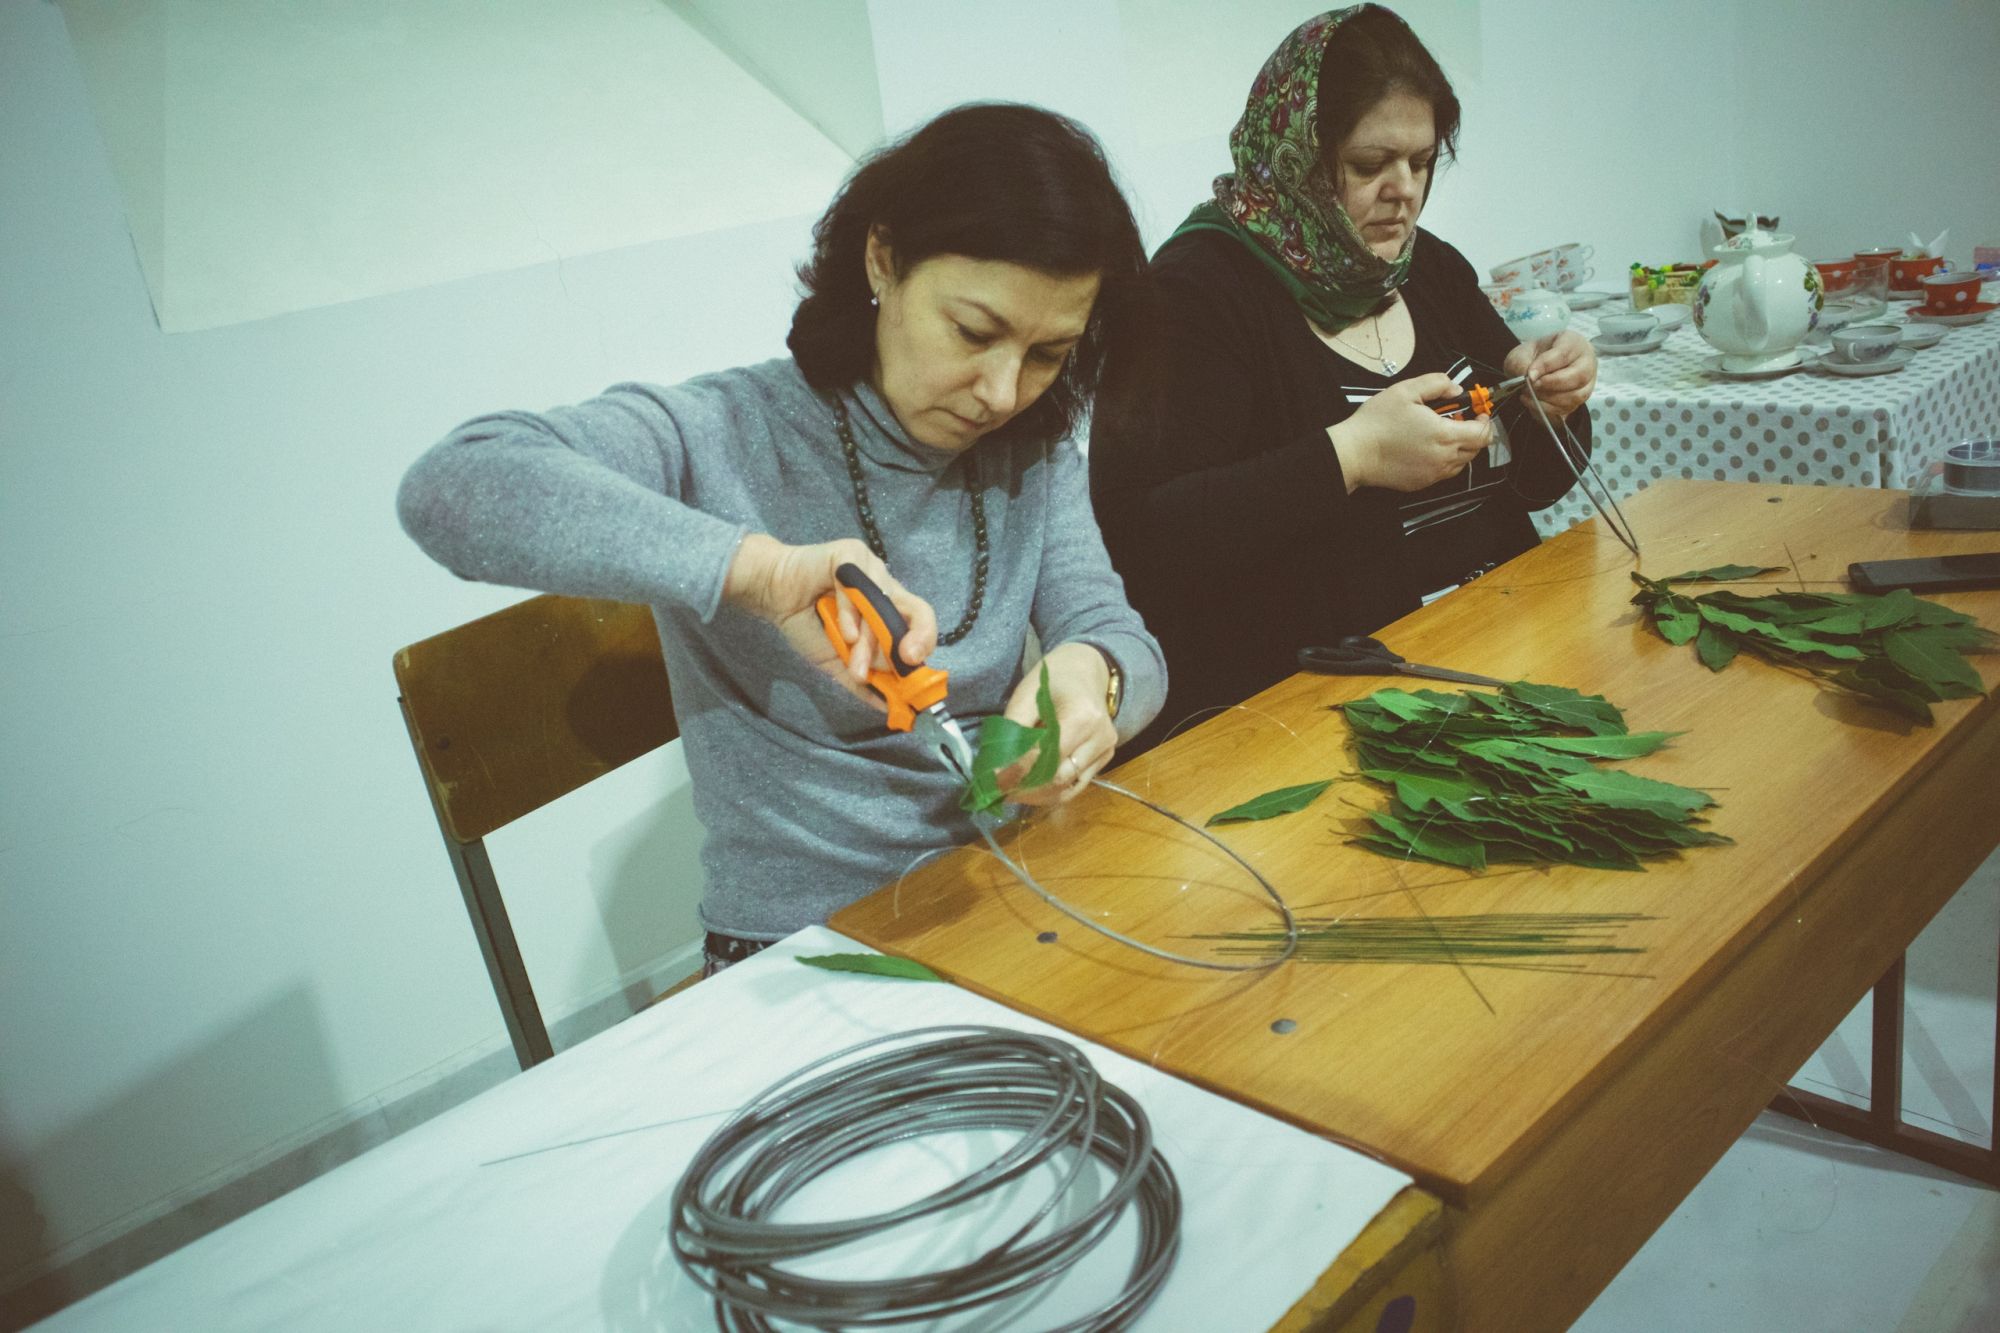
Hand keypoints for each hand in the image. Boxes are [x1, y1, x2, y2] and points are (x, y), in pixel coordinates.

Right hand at [722, 533, 936, 707]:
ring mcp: (869, 568)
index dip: (925, 643)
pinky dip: (852, 614)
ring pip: (883, 605)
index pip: (921, 622)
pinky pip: (858, 587)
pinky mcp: (850, 554)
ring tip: (855, 664)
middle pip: (916, 610)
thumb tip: (889, 706)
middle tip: (903, 664)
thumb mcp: (838, 661)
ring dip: (870, 641)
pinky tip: (844, 633)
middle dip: (908, 643)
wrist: (772, 594)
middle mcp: (884, 586)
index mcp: (887, 608)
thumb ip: (863, 681)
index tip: (915, 669)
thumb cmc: (807, 623)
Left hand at [994, 642, 1116, 806]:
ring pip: (1069, 787)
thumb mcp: (1027, 695)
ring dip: (1039, 795)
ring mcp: (1106, 750)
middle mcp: (1100, 737)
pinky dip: (1054, 792)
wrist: (1086, 670)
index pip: (1047, 755)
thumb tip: (998, 770)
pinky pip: (1077, 785)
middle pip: (1060, 777)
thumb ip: (1014, 730)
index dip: (1019, 772)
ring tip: (1013, 794)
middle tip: (1000, 792)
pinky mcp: (1106, 758)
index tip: (995, 783)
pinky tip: (1033, 791)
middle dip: (1027, 788)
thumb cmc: (1054, 678)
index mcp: (1082, 716)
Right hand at [1326, 373, 1495, 493]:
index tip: (1478, 412)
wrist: (1354, 453)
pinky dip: (1445, 460)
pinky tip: (1428, 448)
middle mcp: (1444, 458)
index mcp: (1445, 434)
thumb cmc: (1377, 421)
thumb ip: (1437, 383)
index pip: (1483, 433)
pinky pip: (1444, 473)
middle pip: (1476, 449)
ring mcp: (1433, 474)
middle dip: (1474, 433)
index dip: (1486, 421)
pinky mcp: (1421, 483)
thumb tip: (1456, 390)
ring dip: (1460, 447)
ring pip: (1462, 462)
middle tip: (1459, 420)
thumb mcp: (1405, 390)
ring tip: (1442, 434)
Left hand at [1505, 331, 1596, 419]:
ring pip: (1575, 396)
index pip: (1564, 354)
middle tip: (1532, 385)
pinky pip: (1568, 408)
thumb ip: (1521, 363)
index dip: (1545, 366)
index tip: (1529, 374)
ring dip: (1548, 399)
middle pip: (1579, 376)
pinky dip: (1547, 409)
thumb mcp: (1520, 354)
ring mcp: (1587, 382)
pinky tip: (1533, 402)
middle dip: (1551, 384)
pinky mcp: (1579, 400)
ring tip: (1529, 394)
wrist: (1534, 370)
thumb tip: (1530, 378)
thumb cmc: (1532, 357)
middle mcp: (1586, 361)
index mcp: (1572, 342)